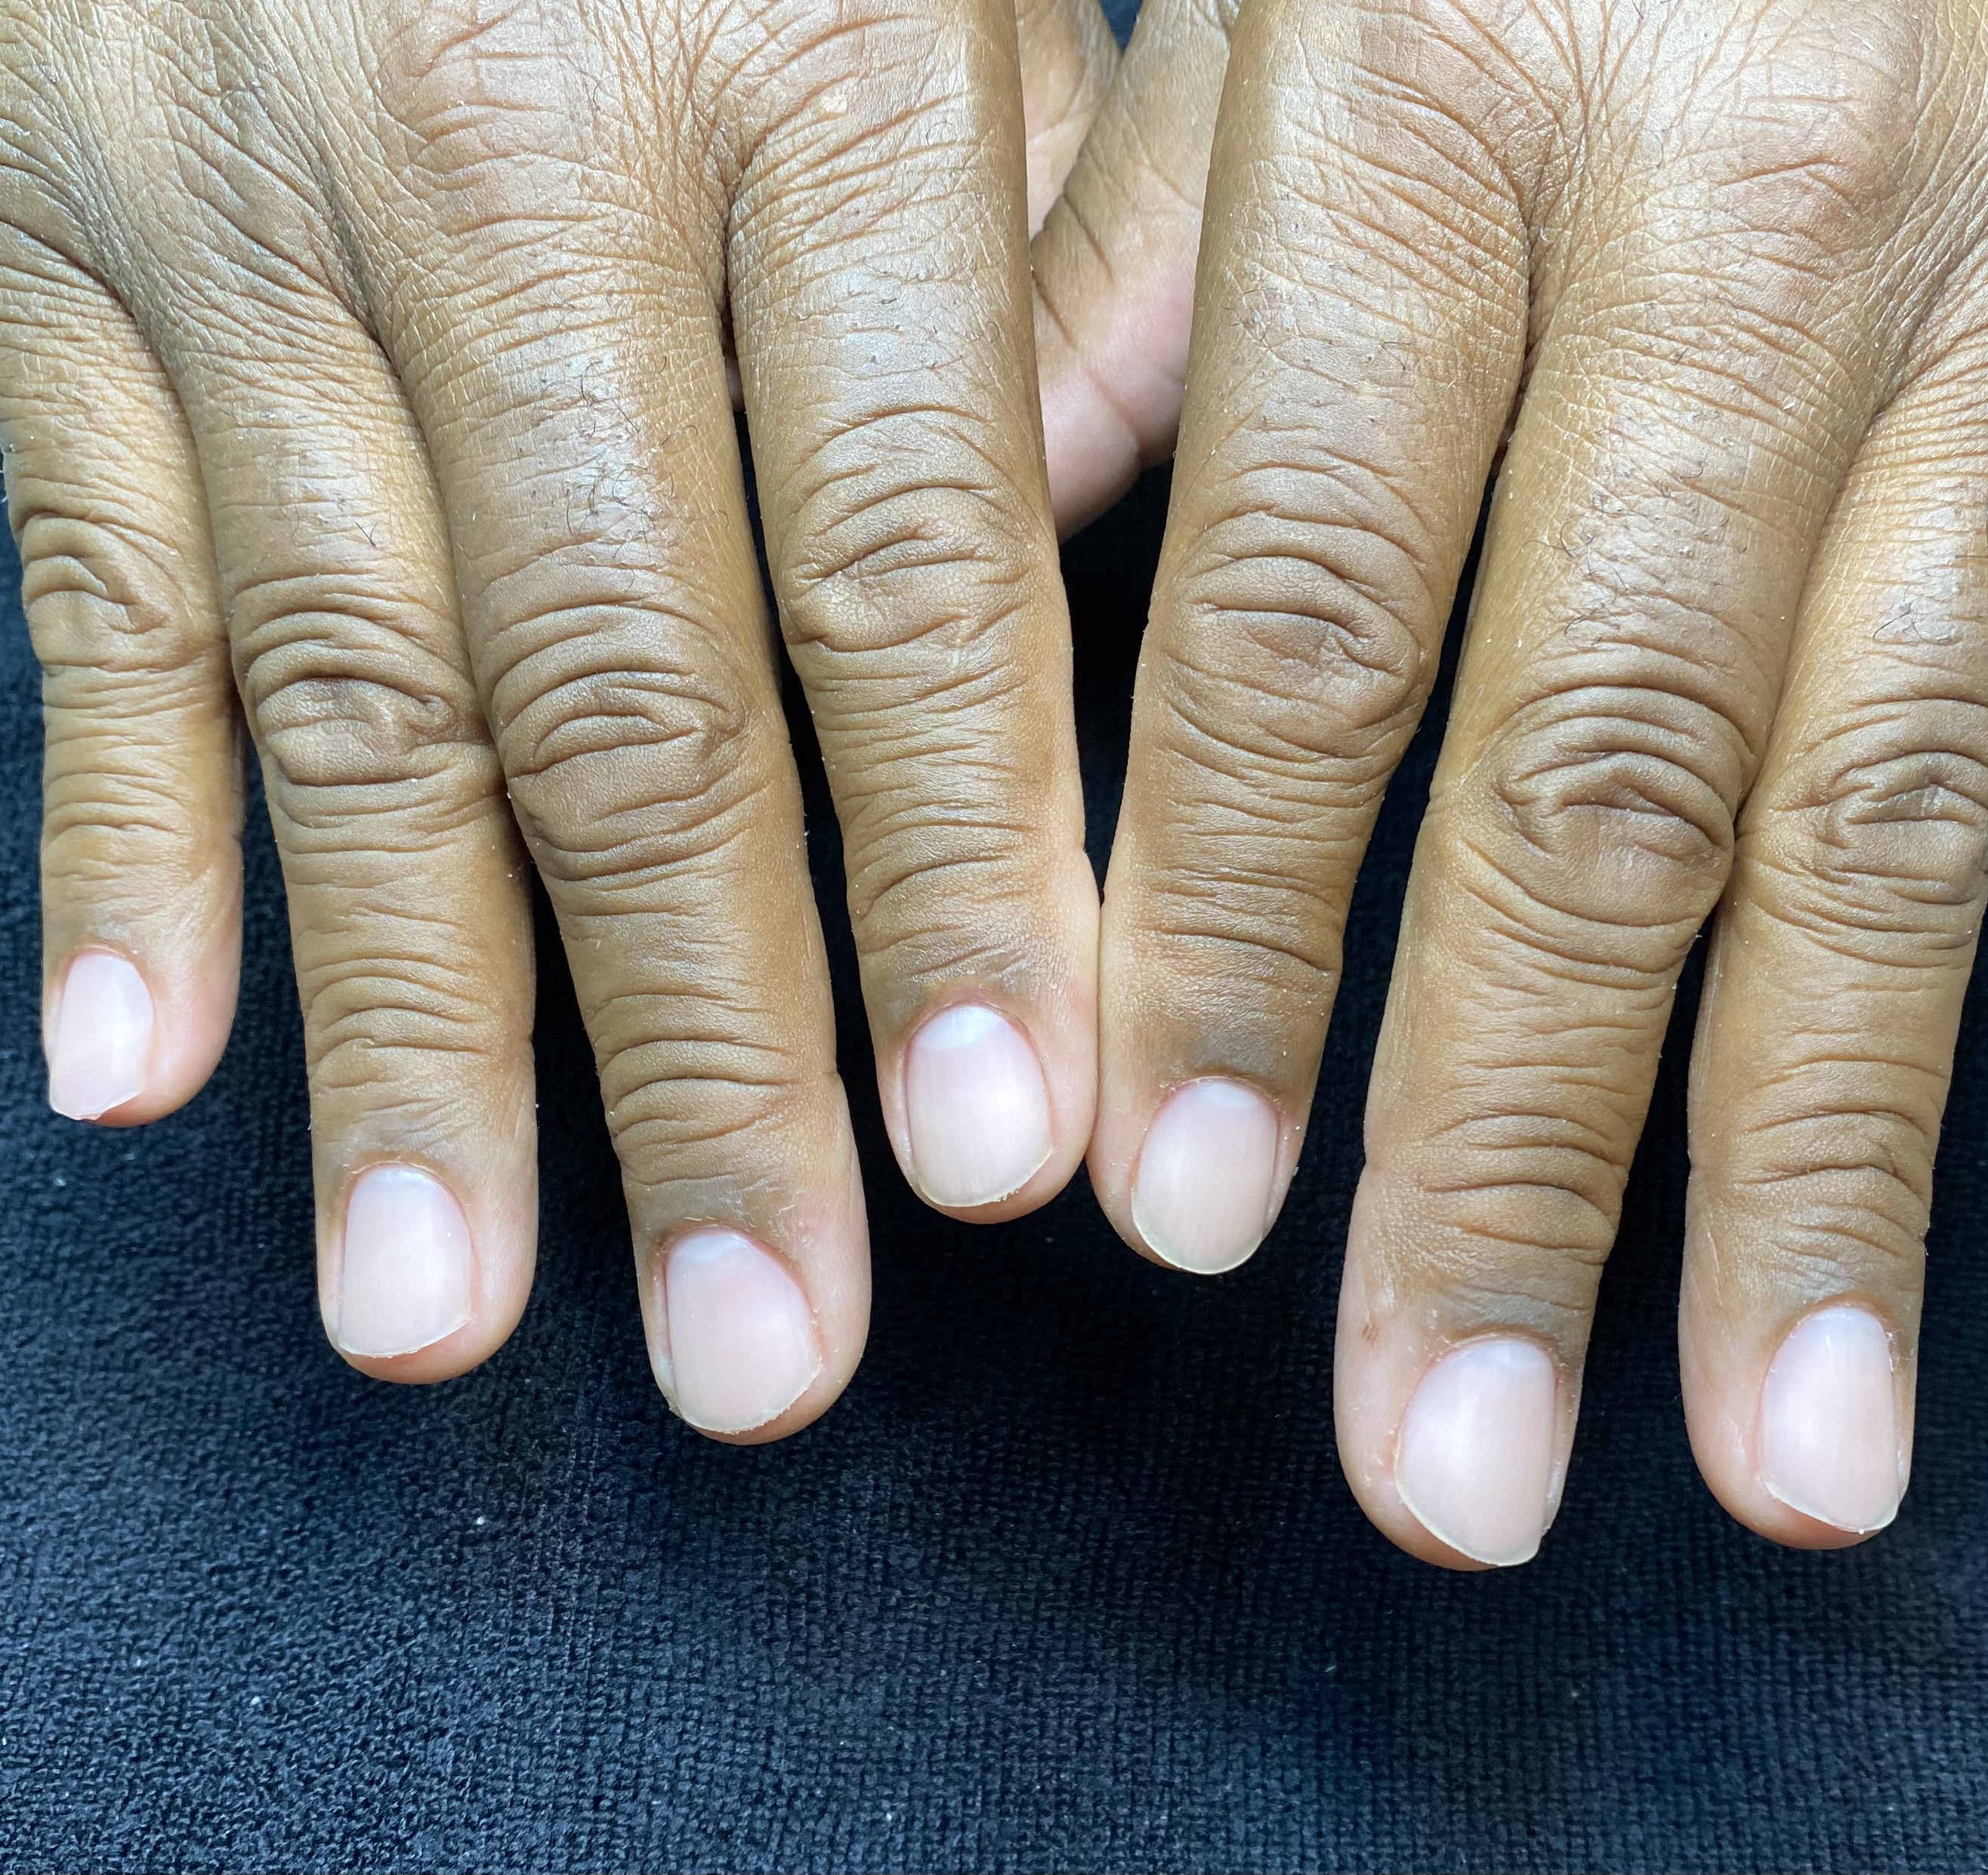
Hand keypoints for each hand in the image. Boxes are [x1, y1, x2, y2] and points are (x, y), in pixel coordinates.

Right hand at [0, 0, 1111, 1435]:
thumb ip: (1047, 229)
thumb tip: (1104, 556)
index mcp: (798, 58)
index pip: (906, 558)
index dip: (960, 873)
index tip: (1013, 1153)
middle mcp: (504, 156)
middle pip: (629, 696)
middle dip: (703, 1054)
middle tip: (770, 1348)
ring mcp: (232, 217)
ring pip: (354, 701)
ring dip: (407, 1042)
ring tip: (448, 1317)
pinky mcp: (37, 255)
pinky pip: (79, 585)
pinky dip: (118, 837)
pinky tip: (143, 1070)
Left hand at [1071, 0, 1987, 1559]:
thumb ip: (1131, 275)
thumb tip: (978, 570)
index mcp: (1453, 114)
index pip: (1306, 613)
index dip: (1233, 934)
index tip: (1176, 1216)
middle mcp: (1750, 241)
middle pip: (1598, 780)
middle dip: (1515, 1156)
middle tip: (1441, 1469)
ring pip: (1896, 819)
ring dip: (1829, 1178)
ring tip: (1778, 1464)